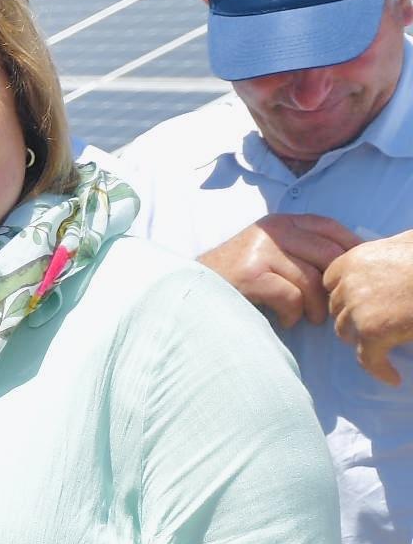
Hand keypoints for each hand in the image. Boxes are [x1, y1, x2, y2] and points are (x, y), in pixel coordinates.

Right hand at [198, 214, 358, 329]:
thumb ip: (299, 249)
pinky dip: (292, 314)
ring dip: (314, 306)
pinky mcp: (250, 275)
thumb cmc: (234, 279)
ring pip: (311, 280)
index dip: (348, 247)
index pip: (328, 226)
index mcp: (279, 222)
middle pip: (327, 254)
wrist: (189, 292)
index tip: (355, 270)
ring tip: (308, 318)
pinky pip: (291, 297)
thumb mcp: (267, 252)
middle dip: (334, 284)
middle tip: (330, 304)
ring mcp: (259, 251)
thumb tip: (344, 263)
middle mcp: (271, 231)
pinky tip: (284, 321)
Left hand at [325, 226, 412, 384]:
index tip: (356, 302)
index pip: (331, 281)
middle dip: (351, 315)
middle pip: (337, 308)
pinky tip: (394, 377)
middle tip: (373, 324)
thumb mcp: (405, 242)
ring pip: (346, 332)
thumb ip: (386, 252)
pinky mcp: (373, 331)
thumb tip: (392, 258)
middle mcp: (349, 283)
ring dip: (361, 339)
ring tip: (382, 345)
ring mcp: (358, 309)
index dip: (343, 292)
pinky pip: (368, 359)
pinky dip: (380, 370)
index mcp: (353, 260)